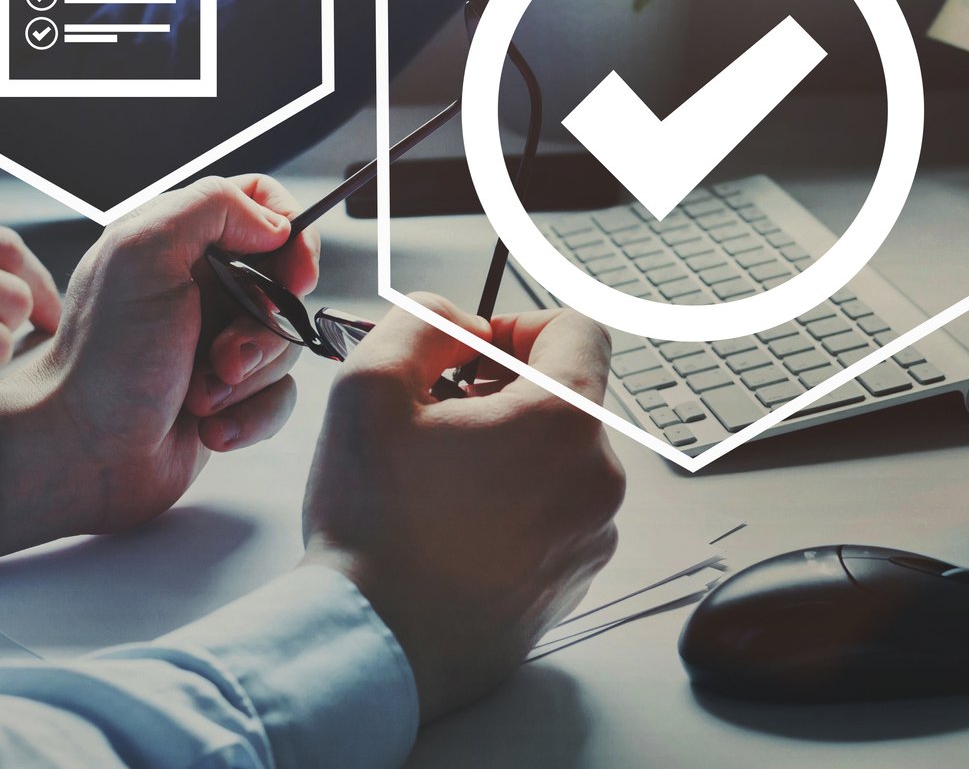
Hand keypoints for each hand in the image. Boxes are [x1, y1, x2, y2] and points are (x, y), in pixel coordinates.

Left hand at [0, 175, 320, 556]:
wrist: (82, 453)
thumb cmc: (104, 358)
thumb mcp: (144, 254)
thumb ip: (212, 207)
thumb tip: (275, 223)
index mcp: (180, 241)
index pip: (261, 201)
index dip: (291, 234)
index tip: (293, 276)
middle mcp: (201, 286)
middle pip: (285, 282)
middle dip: (266, 326)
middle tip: (224, 354)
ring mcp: (217, 341)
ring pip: (286, 344)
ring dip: (249, 377)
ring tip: (200, 396)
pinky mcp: (230, 395)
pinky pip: (279, 397)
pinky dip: (251, 416)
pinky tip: (210, 429)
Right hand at [301, 294, 624, 721]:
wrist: (374, 647)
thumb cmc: (371, 522)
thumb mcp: (369, 385)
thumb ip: (423, 321)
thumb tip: (461, 323)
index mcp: (563, 422)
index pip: (579, 329)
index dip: (521, 324)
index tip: (472, 353)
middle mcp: (599, 479)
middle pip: (567, 397)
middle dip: (505, 392)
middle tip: (436, 417)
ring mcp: (593, 537)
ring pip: (560, 458)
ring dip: (509, 450)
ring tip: (438, 479)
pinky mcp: (575, 582)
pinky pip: (557, 515)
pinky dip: (516, 505)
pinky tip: (453, 528)